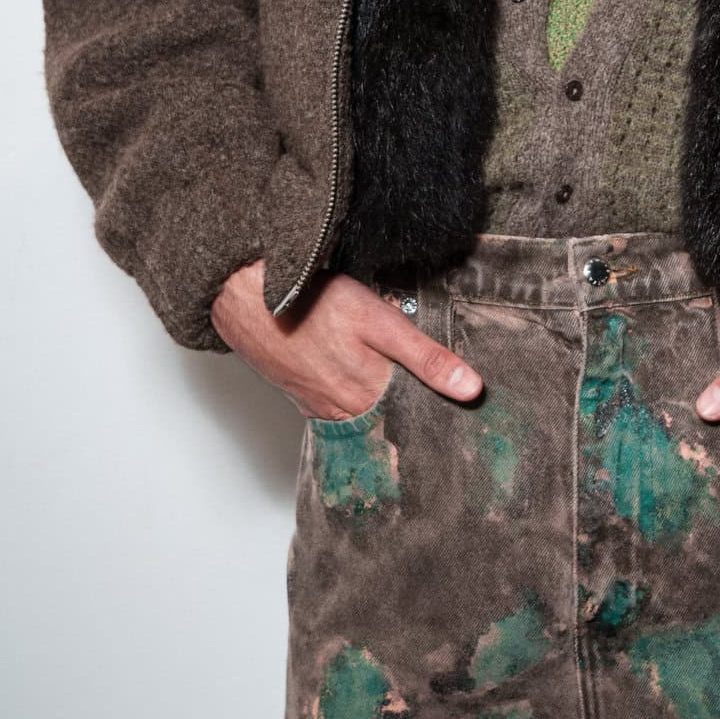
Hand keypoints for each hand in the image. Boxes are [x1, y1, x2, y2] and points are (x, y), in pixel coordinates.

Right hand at [210, 260, 483, 420]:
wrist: (247, 299)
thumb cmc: (314, 303)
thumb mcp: (382, 323)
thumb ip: (426, 358)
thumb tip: (472, 390)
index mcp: (370, 396)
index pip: (416, 417)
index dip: (440, 412)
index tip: (465, 417)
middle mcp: (344, 411)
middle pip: (389, 419)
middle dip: (414, 414)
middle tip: (445, 413)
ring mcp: (319, 405)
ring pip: (363, 415)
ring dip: (383, 408)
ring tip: (409, 399)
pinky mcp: (301, 395)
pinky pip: (337, 408)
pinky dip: (355, 402)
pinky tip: (363, 387)